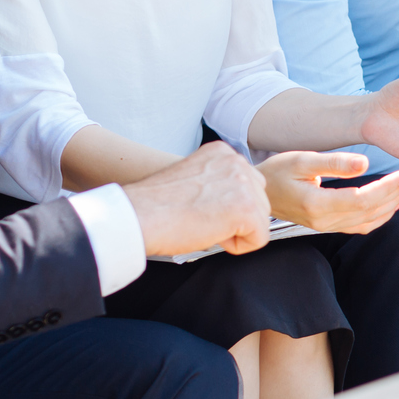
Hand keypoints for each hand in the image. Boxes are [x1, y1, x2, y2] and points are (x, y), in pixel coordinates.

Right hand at [124, 141, 270, 256]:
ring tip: (204, 224)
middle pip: (260, 202)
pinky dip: (237, 246)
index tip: (201, 208)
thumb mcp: (194, 180)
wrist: (138, 216)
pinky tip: (211, 234)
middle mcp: (236, 161)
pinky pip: (259, 238)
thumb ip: (219, 182)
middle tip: (202, 218)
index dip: (226, 207)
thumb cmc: (157, 205)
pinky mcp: (245, 208)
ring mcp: (242, 183)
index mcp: (222, 152)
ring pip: (261, 221)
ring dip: (235, 231)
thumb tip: (232, 201)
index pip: (248, 186)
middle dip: (236, 219)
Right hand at [260, 151, 398, 233]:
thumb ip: (334, 162)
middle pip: (371, 212)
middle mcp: (325, 221)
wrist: (259, 193)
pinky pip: (362, 226)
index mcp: (318, 204)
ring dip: (394, 205)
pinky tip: (395, 203)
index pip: (364, 199)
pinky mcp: (329, 227)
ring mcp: (327, 227)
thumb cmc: (277, 171)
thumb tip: (365, 164)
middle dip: (398, 194)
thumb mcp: (302, 159)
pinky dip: (382, 215)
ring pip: (370, 221)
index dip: (388, 188)